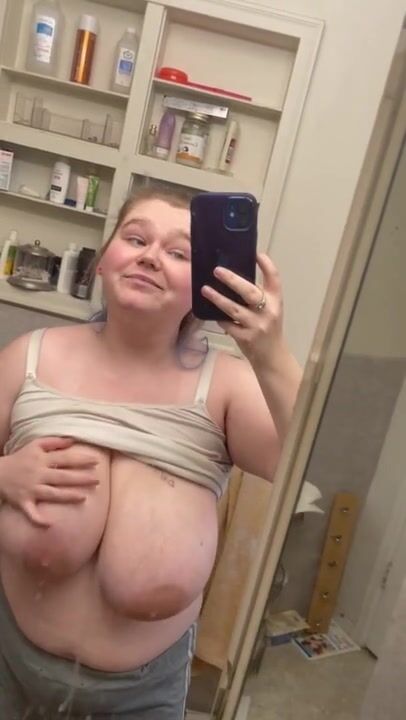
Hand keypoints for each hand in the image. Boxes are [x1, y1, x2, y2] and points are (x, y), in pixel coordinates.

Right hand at [0, 437, 99, 526]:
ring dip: (68, 496)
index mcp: (42, 460)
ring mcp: (31, 489)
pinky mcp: (23, 502)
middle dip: (81, 479)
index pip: (65, 459)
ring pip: (52, 494)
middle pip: (62, 477)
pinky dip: (38, 520)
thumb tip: (73, 441)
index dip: (81, 460)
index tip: (96, 461)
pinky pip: (31, 513)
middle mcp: (38, 474)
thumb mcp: (35, 445)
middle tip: (97, 480)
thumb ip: (54, 442)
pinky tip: (50, 524)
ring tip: (84, 497)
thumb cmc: (20, 458)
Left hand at [201, 253, 284, 368]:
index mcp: (276, 301)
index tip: (256, 254)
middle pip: (250, 292)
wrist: (272, 356)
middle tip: (217, 271)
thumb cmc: (268, 328)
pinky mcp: (246, 338)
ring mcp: (257, 325)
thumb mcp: (270, 309)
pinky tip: (211, 313)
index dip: (267, 265)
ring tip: (205, 289)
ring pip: (234, 309)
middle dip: (233, 280)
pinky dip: (220, 318)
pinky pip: (228, 325)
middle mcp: (269, 311)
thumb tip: (233, 278)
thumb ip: (258, 295)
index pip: (274, 278)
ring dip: (218, 299)